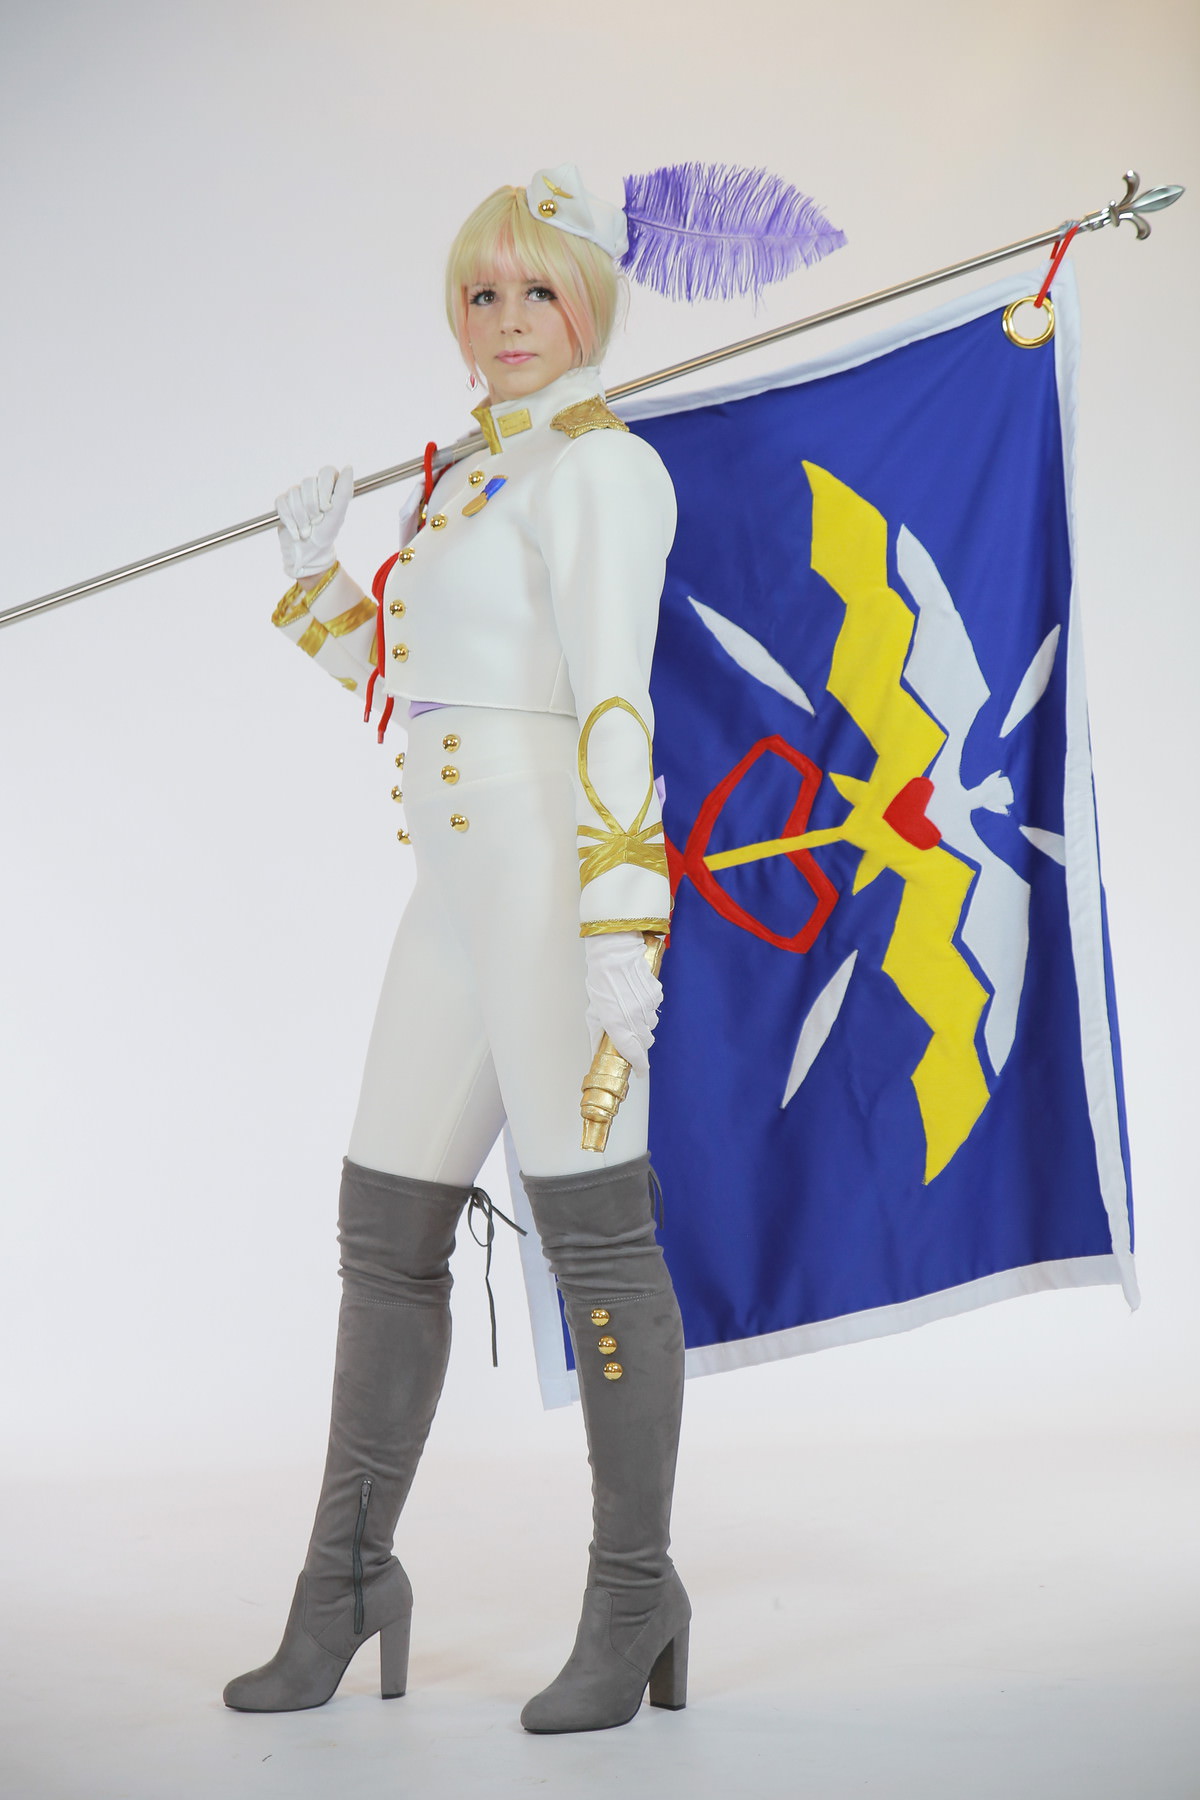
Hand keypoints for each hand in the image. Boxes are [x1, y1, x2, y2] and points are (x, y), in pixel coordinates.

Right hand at [276, 464, 353, 579]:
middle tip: (317, 521)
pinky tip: (296, 532)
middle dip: (312, 507)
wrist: (308, 553)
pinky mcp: (283, 503)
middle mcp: (313, 487)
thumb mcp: (338, 514)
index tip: (328, 508)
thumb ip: (344, 491)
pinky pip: (282, 503)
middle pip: (308, 482)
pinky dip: (290, 521)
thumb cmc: (325, 534)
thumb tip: (348, 468)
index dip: (325, 488)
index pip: (327, 471)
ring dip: (301, 517)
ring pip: (294, 494)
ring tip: (307, 529)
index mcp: (329, 487)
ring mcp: (296, 494)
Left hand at [584, 932, 662, 1075]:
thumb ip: (597, 1035)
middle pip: (644, 1042)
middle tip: (628, 1033)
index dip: (639, 1066)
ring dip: (642, 1024)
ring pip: (650, 1025)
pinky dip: (647, 1008)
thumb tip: (597, 1052)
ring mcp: (647, 1005)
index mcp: (617, 1023)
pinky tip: (637, 998)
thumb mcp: (593, 1010)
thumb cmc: (601, 980)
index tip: (641, 1072)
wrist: (614, 954)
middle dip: (638, 1043)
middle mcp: (635, 1017)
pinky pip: (655, 1008)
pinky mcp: (656, 994)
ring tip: (630, 1010)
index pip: (633, 1052)